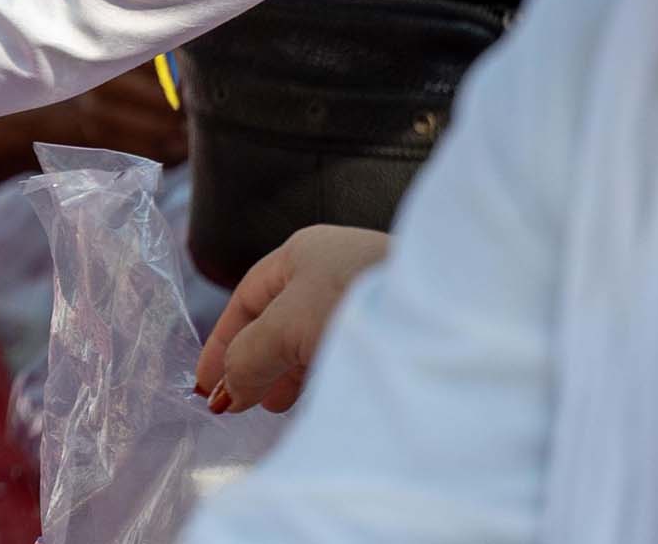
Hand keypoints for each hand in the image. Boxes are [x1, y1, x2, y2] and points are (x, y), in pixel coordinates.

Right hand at [196, 224, 388, 414]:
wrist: (453, 309)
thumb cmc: (358, 303)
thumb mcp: (288, 326)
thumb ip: (249, 356)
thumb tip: (226, 389)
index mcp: (303, 251)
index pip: (248, 298)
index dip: (222, 343)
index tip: (204, 385)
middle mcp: (335, 267)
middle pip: (279, 318)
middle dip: (255, 360)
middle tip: (240, 401)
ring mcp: (368, 294)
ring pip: (312, 335)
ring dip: (287, 371)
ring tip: (276, 405)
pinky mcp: (395, 325)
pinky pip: (341, 348)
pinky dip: (320, 371)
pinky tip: (318, 394)